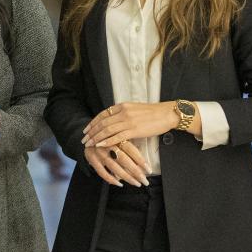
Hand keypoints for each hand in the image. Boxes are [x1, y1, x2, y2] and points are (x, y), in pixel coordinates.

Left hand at [81, 101, 198, 148]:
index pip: (103, 114)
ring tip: (89, 144)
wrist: (167, 114)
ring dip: (96, 138)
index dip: (93, 123)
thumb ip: (124, 113)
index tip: (87, 129)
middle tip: (84, 139)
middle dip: (91, 132)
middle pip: (102, 123)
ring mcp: (128, 121)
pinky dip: (107, 142)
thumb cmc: (153, 113)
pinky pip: (117, 137)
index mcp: (122, 106)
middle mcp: (123, 112)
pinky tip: (100, 146)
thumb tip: (115, 121)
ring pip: (107, 130)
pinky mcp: (134, 130)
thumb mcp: (135, 109)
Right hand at [84, 140, 149, 187]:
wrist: (88, 135)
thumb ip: (127, 144)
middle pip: (124, 160)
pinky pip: (102, 172)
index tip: (149, 170)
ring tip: (137, 183)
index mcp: (116, 137)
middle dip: (136, 172)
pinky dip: (111, 179)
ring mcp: (99, 153)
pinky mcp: (92, 159)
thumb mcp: (117, 136)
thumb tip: (142, 159)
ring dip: (127, 177)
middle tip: (145, 181)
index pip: (131, 150)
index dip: (141, 160)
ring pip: (115, 167)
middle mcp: (108, 144)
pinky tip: (120, 184)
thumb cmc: (107, 137)